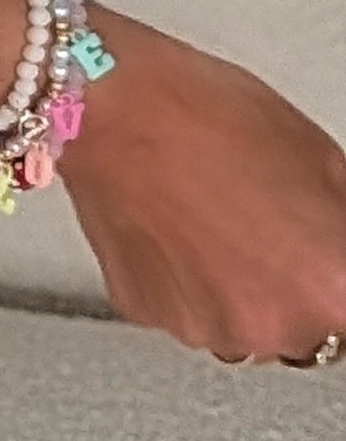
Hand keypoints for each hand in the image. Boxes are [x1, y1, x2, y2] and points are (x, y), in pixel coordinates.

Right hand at [55, 8, 345, 365]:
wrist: (117, 110)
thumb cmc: (209, 121)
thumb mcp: (324, 162)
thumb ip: (339, 221)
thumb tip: (334, 238)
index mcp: (329, 290)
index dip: (331, 269)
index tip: (320, 253)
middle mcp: (270, 326)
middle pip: (304, 330)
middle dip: (294, 288)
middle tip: (270, 228)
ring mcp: (205, 328)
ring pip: (242, 326)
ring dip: (240, 289)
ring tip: (218, 220)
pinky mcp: (149, 315)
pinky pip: (187, 310)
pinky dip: (187, 281)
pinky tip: (181, 227)